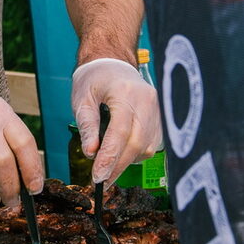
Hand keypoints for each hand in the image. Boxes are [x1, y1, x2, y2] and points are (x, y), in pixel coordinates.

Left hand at [72, 57, 162, 182]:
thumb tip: (91, 153)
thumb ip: (87, 125)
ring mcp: (158, 108)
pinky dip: (136, 153)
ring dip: (127, 161)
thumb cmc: (94, 79)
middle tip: (101, 181)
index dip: (109, 157)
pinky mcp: (162, 117)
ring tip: (107, 167)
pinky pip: (151, 144)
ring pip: (146, 146)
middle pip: (136, 142)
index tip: (98, 177)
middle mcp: (147, 100)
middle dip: (118, 166)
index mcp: (125, 92)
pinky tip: (121, 153)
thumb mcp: (82, 99)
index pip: (120, 131)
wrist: (113, 62)